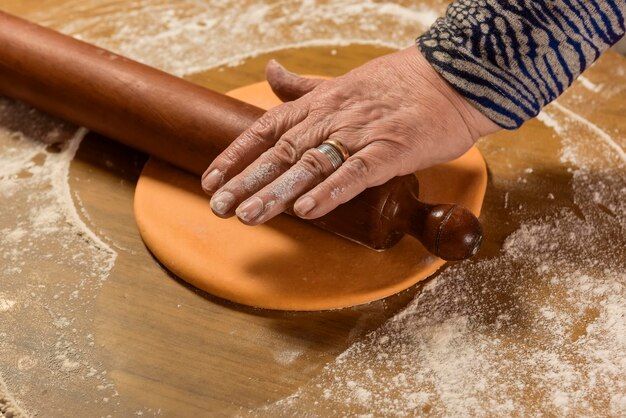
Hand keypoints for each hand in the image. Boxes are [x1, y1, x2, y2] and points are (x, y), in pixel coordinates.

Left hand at [201, 46, 499, 224]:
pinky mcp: (391, 149)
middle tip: (218, 208)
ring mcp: (360, 134)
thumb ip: (302, 87)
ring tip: (248, 216)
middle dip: (245, 182)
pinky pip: (356, 173)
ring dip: (276, 192)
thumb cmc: (396, 83)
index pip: (265, 130)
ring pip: (310, 165)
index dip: (235, 155)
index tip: (210, 180)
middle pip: (280, 153)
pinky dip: (331, 191)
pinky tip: (307, 211)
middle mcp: (331, 119)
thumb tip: (270, 71)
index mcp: (318, 105)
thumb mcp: (341, 82)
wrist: (451, 76)